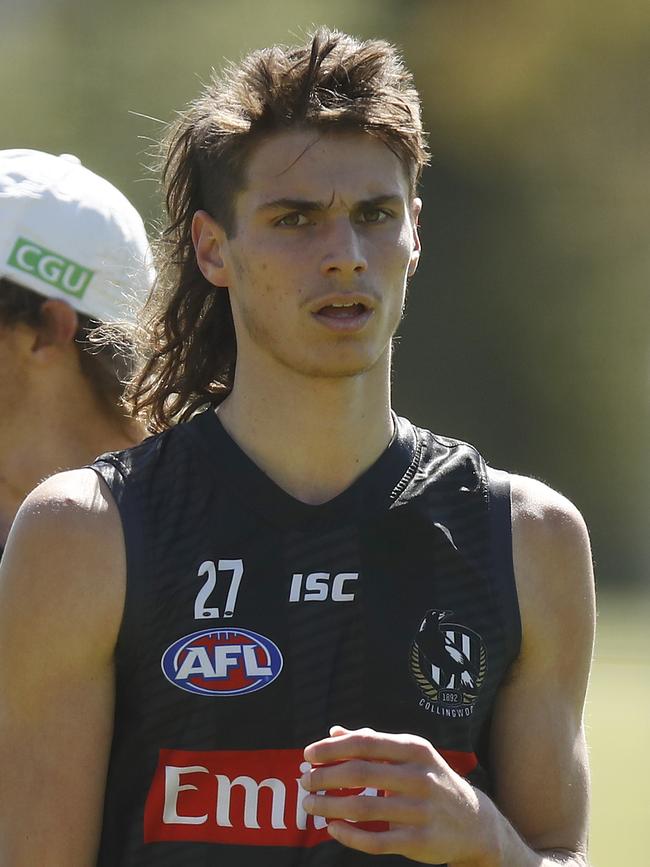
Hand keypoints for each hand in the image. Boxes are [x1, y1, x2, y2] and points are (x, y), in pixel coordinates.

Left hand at [302, 726, 496, 864]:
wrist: (474, 822)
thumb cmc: (431, 780)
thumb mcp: (411, 754)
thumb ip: (372, 742)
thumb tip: (333, 732)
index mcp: (415, 749)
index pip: (365, 743)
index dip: (332, 749)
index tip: (308, 754)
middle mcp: (419, 777)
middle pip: (360, 774)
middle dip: (325, 777)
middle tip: (305, 781)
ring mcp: (420, 810)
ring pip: (363, 808)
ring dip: (329, 806)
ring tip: (310, 805)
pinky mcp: (419, 841)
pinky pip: (375, 840)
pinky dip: (348, 835)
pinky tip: (332, 828)